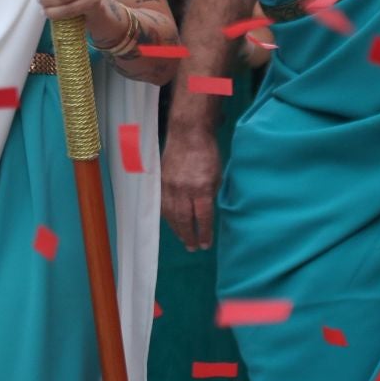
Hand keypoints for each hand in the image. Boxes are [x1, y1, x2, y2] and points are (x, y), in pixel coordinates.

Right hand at [161, 129, 221, 250]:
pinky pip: (162, 204)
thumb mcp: (217, 175)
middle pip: (184, 219)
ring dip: (177, 229)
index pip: (202, 217)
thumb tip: (206, 211)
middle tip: (193, 247)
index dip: (204, 233)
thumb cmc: (208, 153)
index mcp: (201, 188)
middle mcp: (183, 189)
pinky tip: (173, 223)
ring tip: (184, 239)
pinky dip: (167, 216)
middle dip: (189, 235)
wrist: (188, 133)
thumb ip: (211, 194)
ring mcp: (170, 185)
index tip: (206, 244)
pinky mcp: (161, 181)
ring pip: (171, 214)